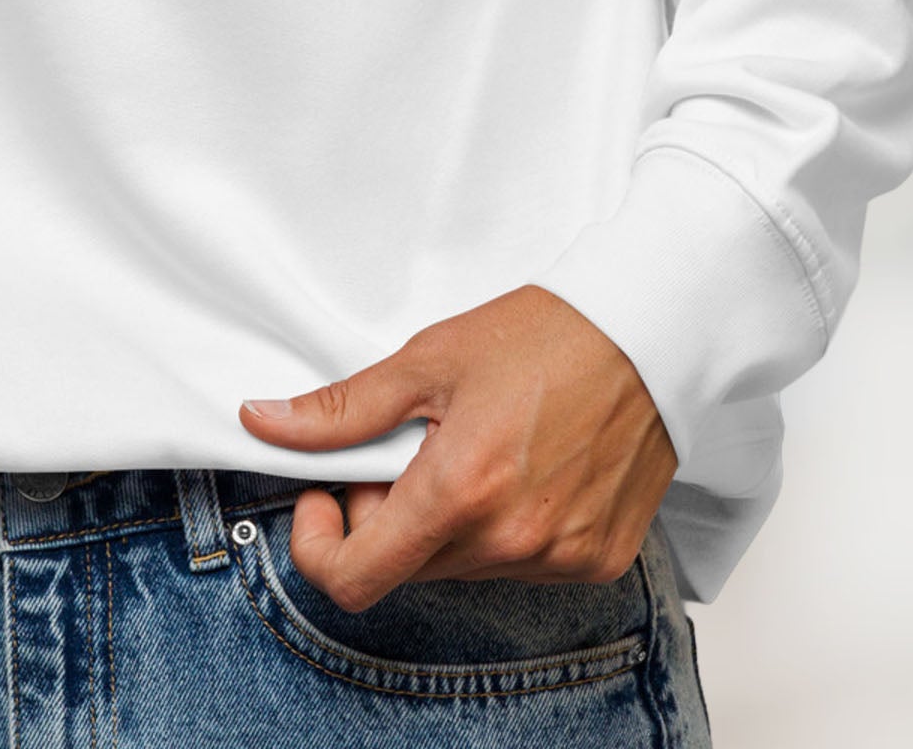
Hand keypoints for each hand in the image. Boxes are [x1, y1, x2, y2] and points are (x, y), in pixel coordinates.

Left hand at [237, 285, 676, 611]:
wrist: (650, 333)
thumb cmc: (543, 336)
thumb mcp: (425, 360)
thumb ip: (341, 410)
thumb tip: (262, 422)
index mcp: (460, 493)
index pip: (357, 579)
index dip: (321, 546)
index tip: (325, 496)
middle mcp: (512, 542)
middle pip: (407, 567)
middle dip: (385, 516)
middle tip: (406, 446)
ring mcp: (560, 558)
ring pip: (461, 567)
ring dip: (444, 522)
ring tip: (470, 446)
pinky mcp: (599, 560)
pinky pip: (520, 565)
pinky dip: (501, 528)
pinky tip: (520, 466)